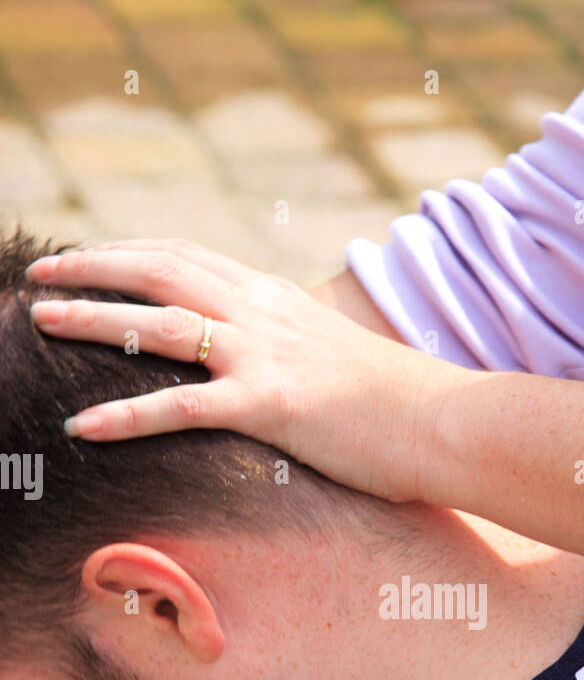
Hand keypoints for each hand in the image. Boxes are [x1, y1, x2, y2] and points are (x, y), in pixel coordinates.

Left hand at [26, 238, 460, 503]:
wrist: (446, 422)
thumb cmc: (398, 402)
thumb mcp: (336, 356)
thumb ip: (290, 345)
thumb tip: (265, 362)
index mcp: (275, 298)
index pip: (187, 256)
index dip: (129, 251)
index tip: (88, 256)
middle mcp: (262, 314)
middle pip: (160, 272)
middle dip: (92, 268)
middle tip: (41, 276)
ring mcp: (265, 356)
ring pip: (159, 325)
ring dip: (92, 320)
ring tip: (39, 323)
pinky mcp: (271, 407)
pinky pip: (182, 408)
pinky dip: (127, 415)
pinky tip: (82, 428)